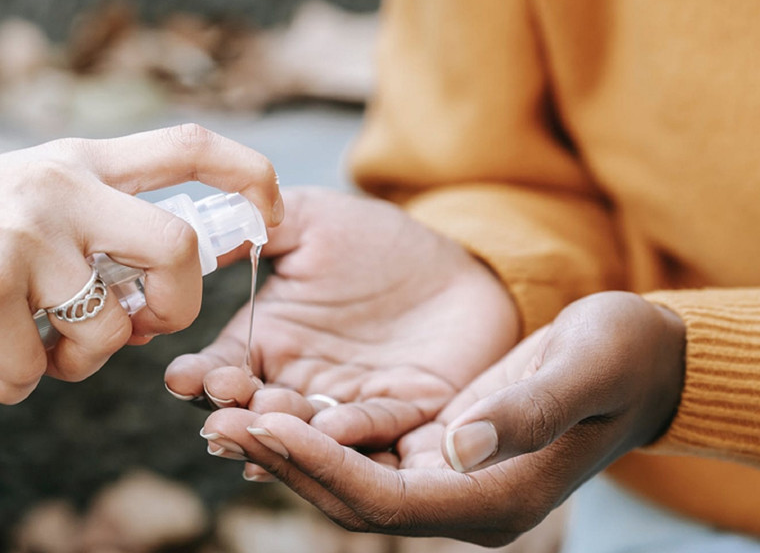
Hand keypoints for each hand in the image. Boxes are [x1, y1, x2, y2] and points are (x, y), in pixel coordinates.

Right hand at [0, 124, 281, 403]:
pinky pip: (32, 373)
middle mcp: (57, 188)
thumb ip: (89, 225)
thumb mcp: (21, 197)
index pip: (188, 144)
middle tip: (145, 326)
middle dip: (179, 306)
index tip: (274, 214)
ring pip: (107, 331)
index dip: (250, 175)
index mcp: (74, 160)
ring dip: (78, 364)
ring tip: (34, 353)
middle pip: (177, 248)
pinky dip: (14, 387)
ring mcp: (21, 238)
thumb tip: (149, 306)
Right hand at [165, 187, 518, 448]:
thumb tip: (192, 236)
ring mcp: (347, 403)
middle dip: (236, 414)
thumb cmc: (378, 240)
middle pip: (255, 410)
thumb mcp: (309, 219)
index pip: (222, 366)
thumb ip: (252, 228)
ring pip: (308, 429)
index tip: (185, 379)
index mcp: (267, 340)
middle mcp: (298, 382)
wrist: (460, 264)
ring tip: (269, 420)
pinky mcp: (404, 416)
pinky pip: (375, 429)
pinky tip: (328, 431)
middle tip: (221, 415)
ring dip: (286, 430)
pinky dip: (350, 434)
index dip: (201, 376)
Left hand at [200, 291, 685, 545]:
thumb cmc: (621, 356)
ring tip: (223, 412)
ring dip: (286, 450)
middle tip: (217, 419)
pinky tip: (267, 405)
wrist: (640, 360)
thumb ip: (525, 409)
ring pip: (347, 480)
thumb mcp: (584, 368)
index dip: (322, 465)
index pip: (386, 499)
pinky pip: (358, 456)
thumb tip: (454, 444)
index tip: (265, 424)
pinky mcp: (435, 453)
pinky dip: (312, 435)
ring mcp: (447, 482)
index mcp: (495, 497)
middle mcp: (464, 501)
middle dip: (284, 461)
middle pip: (352, 499)